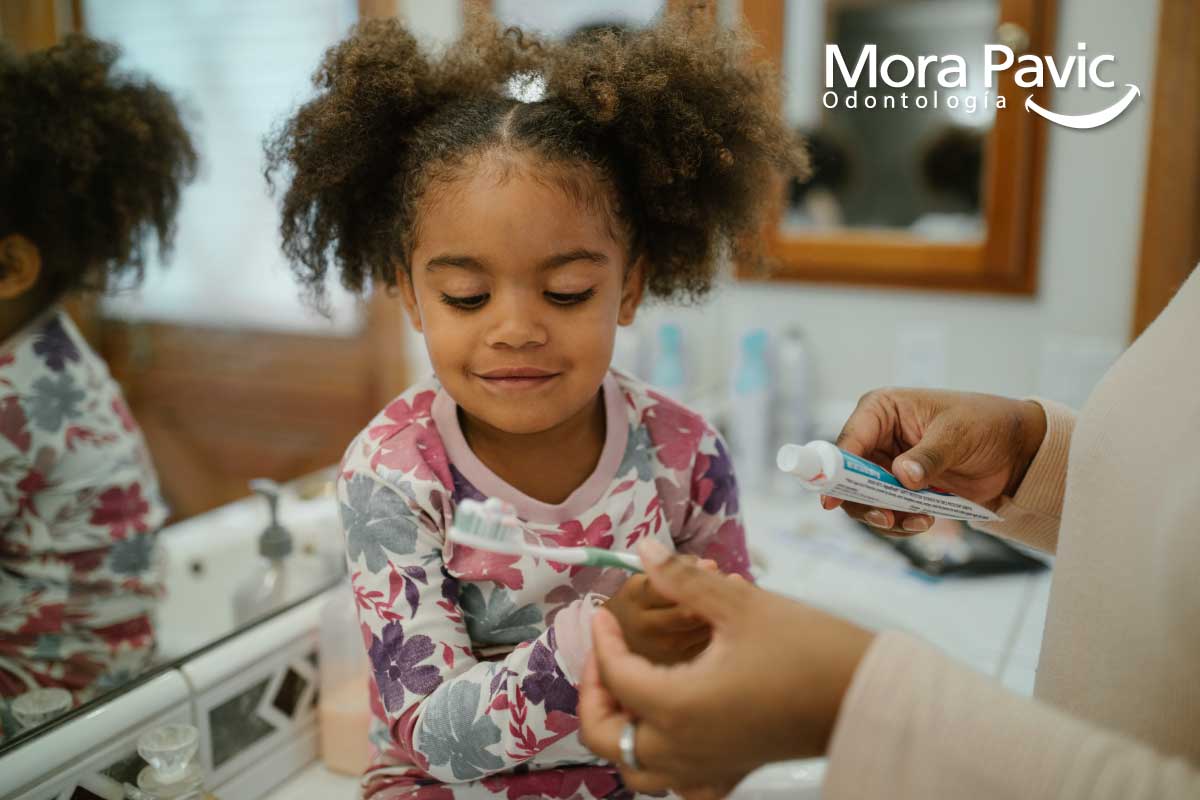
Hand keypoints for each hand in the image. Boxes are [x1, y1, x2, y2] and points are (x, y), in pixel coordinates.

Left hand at [581, 541, 873, 796]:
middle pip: (609, 739)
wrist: (869, 695)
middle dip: (595, 696)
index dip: (603, 641)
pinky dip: (663, 763)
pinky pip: (681, 784)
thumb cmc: (808, 649)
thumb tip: (642, 549)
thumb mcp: (740, 604)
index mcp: (679, 707)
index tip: (604, 613)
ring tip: (629, 692)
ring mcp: (709, 768)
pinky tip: (673, 731)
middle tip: (605, 657)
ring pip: (639, 769)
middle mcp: (685, 749)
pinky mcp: (734, 771)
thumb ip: (682, 578)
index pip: (617, 677)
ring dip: (621, 733)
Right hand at [829, 388, 1046, 534]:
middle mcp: (876, 439)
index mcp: (881, 411)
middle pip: (848, 478)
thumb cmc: (984, 424)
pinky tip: (924, 521)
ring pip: (864, 501)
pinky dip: (901, 523)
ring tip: (920, 521)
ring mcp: (886, 467)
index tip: (831, 500)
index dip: (836, 471)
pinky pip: (886, 512)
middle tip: (887, 518)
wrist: (1014, 450)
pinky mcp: (900, 490)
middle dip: (864, 502)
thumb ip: (929, 456)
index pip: (849, 442)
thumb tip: (902, 476)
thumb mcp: (957, 434)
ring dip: (887, 517)